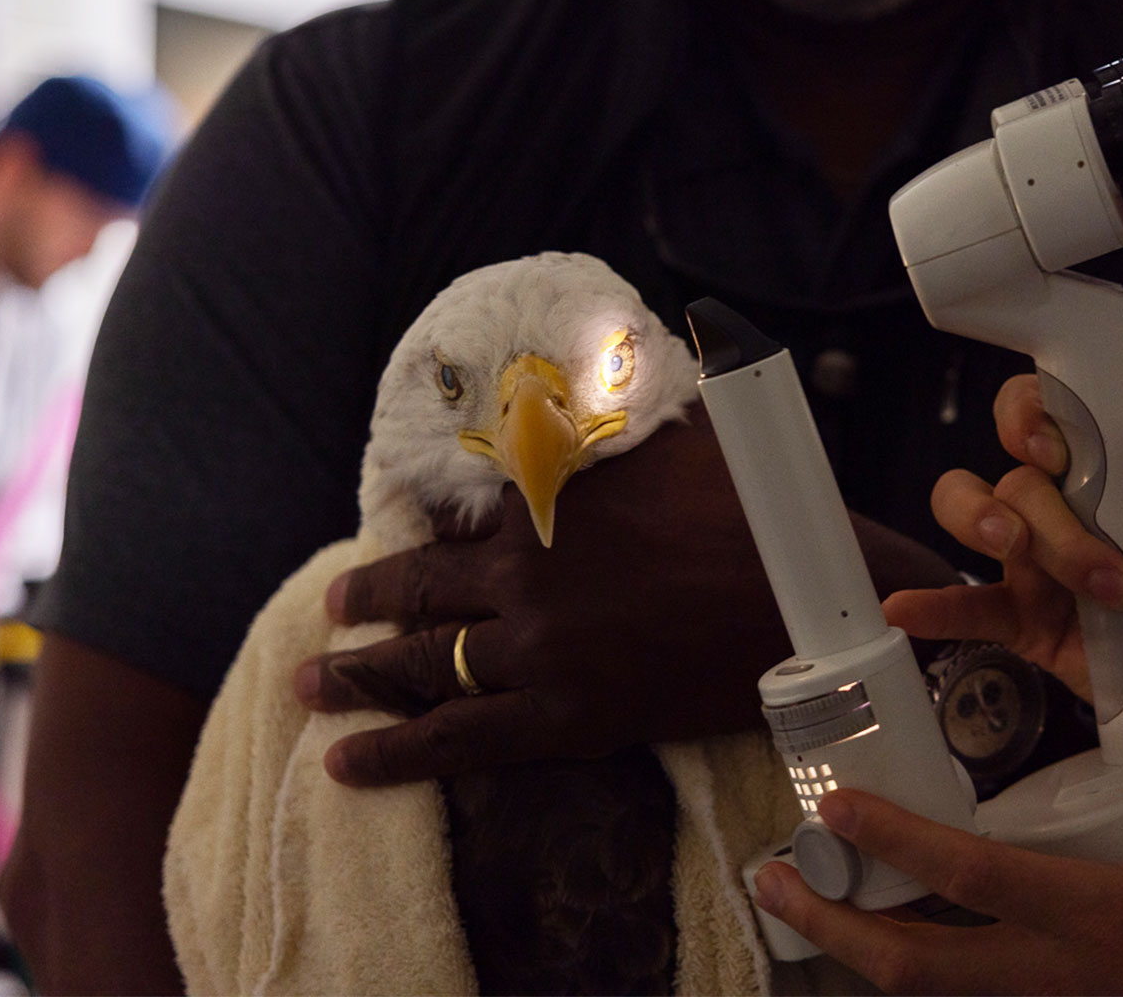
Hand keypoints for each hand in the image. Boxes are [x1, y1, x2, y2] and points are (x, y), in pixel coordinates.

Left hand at [294, 410, 959, 785]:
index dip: (422, 538)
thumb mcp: (683, 434)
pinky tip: (344, 766)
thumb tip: (602, 356)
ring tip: (310, 682)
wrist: (812, 604)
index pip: (459, 525)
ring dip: (357, 676)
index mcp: (546, 504)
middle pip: (420, 593)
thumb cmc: (760, 514)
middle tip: (328, 612)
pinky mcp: (564, 721)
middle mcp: (525, 577)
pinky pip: (459, 742)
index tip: (393, 546)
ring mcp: (539, 653)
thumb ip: (624, 409)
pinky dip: (396, 755)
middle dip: (365, 603)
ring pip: (423, 665)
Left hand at [754, 664, 1122, 993]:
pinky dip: (897, 972)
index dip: (900, 841)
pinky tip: (864, 939)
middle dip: (834, 924)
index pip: (975, 877)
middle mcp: (1043, 974)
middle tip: (771, 881)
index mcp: (1087, 918)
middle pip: (912, 964)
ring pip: (917, 992)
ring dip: (849, 949)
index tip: (838, 806)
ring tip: (793, 903)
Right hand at [885, 377, 1122, 691]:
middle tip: (1090, 553)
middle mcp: (1067, 501)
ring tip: (1020, 558)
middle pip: (1014, 475)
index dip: (1032, 414)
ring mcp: (1040, 561)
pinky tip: (906, 610)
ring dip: (986, 528)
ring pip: (979, 519)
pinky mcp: (1028, 619)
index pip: (1050, 410)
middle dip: (1042, 511)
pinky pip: (968, 608)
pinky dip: (934, 606)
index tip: (1053, 443)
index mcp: (1118, 464)